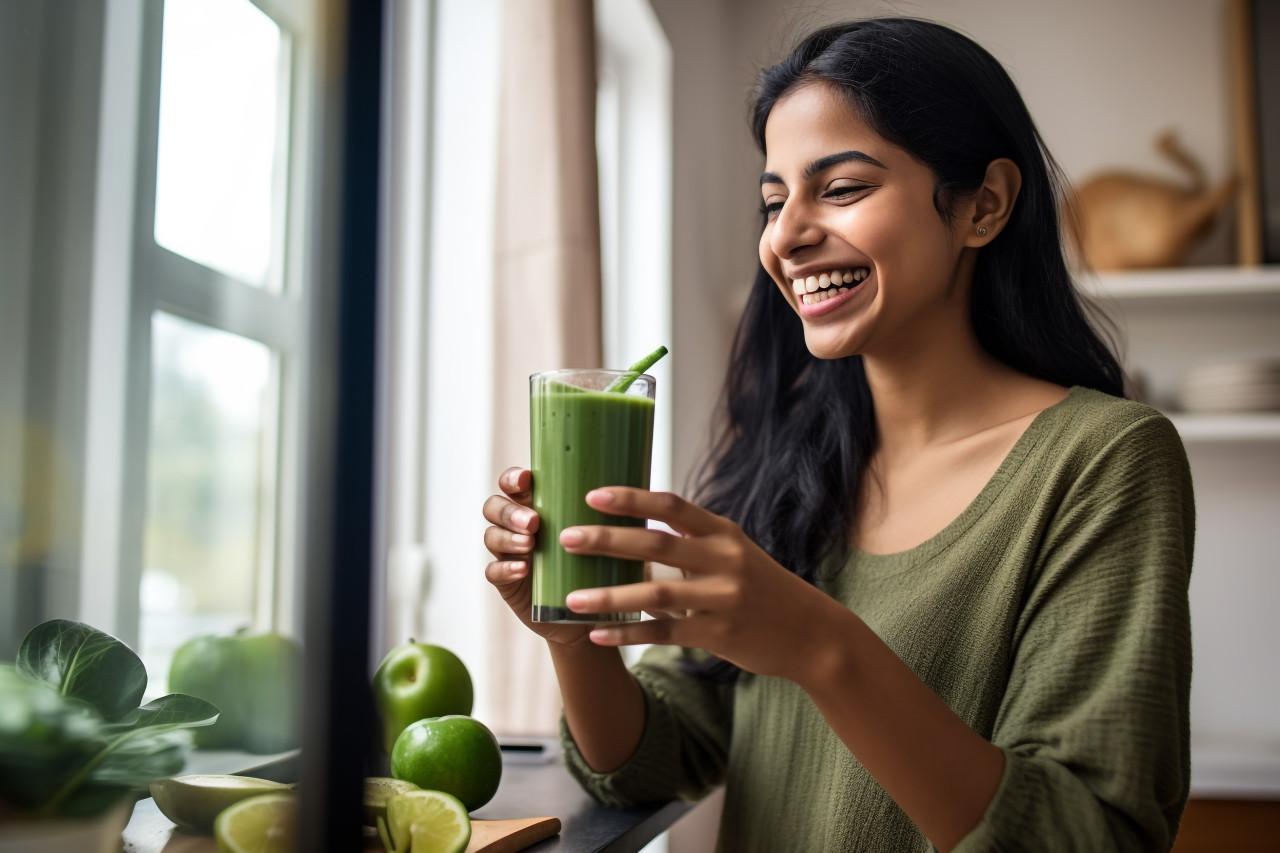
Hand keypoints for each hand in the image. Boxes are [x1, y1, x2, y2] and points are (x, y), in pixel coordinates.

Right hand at [481, 467, 592, 646]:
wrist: (592, 612)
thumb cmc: (599, 564)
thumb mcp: (603, 533)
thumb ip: (604, 511)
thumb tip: (632, 487)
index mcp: (538, 505)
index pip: (513, 483)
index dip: (512, 478)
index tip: (526, 479)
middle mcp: (518, 525)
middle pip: (495, 507)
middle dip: (510, 512)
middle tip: (534, 523)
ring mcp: (510, 553)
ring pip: (491, 536)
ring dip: (507, 538)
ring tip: (529, 546)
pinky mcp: (507, 582)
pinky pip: (493, 572)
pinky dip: (504, 569)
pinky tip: (522, 569)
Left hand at [558, 487, 847, 681]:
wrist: (812, 634)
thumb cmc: (762, 589)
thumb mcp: (734, 553)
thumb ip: (691, 542)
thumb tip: (633, 531)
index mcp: (723, 533)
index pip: (672, 506)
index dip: (631, 498)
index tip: (593, 495)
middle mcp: (723, 560)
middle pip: (655, 545)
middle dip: (606, 540)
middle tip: (566, 536)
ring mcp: (721, 599)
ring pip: (655, 594)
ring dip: (608, 596)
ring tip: (570, 598)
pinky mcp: (718, 634)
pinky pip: (663, 634)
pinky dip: (627, 634)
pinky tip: (596, 635)